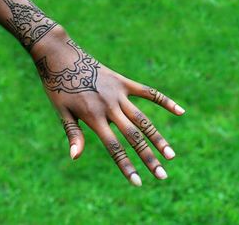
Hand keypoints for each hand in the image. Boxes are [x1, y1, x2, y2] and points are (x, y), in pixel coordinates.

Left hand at [31, 26, 185, 185]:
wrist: (61, 56)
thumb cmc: (58, 86)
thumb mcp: (61, 111)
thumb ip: (73, 134)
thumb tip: (75, 158)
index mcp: (93, 117)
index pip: (114, 147)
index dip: (126, 166)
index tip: (138, 183)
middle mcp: (109, 106)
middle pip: (134, 137)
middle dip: (149, 158)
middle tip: (163, 176)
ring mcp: (119, 93)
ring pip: (144, 119)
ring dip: (159, 138)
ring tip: (172, 155)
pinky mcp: (124, 81)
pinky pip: (148, 92)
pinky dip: (164, 101)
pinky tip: (180, 112)